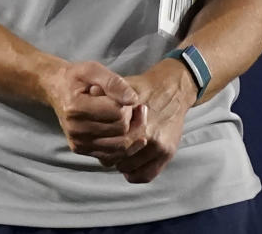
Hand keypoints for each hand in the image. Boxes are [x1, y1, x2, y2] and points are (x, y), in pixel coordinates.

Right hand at [40, 60, 144, 160]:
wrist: (57, 89)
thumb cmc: (77, 78)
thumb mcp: (93, 69)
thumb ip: (114, 83)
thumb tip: (133, 100)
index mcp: (76, 108)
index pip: (119, 114)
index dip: (129, 104)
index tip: (126, 95)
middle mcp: (75, 130)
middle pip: (122, 131)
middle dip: (132, 117)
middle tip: (130, 105)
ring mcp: (78, 143)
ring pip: (120, 147)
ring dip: (132, 132)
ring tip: (131, 115)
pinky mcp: (81, 150)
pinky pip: (112, 156)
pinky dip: (125, 145)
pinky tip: (126, 129)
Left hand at [111, 58, 198, 182]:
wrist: (173, 88)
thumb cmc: (144, 88)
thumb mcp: (122, 87)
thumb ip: (104, 93)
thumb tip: (89, 93)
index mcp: (132, 122)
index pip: (105, 147)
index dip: (99, 145)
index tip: (100, 141)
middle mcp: (147, 136)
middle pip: (115, 159)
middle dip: (110, 154)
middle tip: (110, 146)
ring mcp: (159, 146)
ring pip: (128, 169)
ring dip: (122, 163)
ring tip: (122, 152)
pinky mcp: (168, 152)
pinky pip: (146, 175)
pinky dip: (136, 172)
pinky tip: (132, 162)